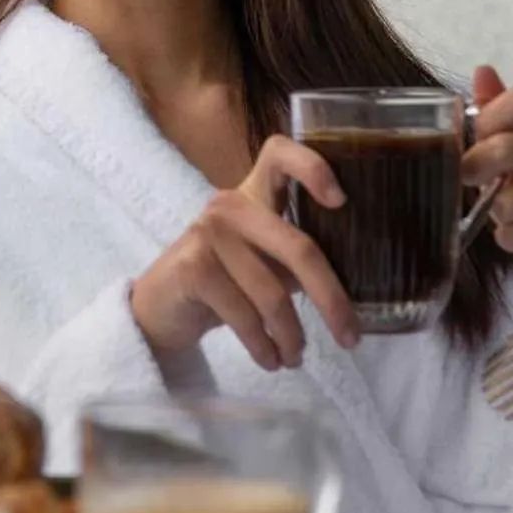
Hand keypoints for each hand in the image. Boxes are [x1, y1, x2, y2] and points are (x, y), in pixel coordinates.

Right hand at [128, 137, 361, 369]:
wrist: (159, 308)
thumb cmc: (223, 283)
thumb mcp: (262, 263)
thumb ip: (295, 260)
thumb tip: (353, 289)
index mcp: (253, 194)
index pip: (279, 153)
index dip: (313, 168)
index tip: (341, 202)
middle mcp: (230, 205)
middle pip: (299, 247)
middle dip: (332, 299)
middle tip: (350, 338)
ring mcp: (208, 233)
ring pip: (274, 293)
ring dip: (292, 336)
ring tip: (295, 357)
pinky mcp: (194, 267)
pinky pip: (246, 315)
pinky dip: (264, 346)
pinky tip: (270, 359)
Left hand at [467, 66, 512, 314]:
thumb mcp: (504, 151)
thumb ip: (493, 113)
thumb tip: (483, 69)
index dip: (491, 118)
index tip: (474, 140)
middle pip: (510, 147)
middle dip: (477, 168)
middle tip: (468, 179)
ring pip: (511, 200)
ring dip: (495, 213)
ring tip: (505, 213)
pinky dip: (509, 238)